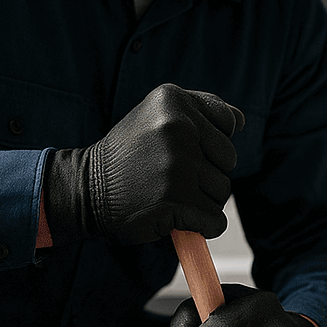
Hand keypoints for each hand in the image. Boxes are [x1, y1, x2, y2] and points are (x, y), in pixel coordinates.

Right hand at [41, 84, 243, 244]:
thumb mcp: (157, 117)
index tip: (178, 149)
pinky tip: (176, 218)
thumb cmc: (129, 156)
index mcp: (173, 99)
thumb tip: (240, 121)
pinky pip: (214, 220)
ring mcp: (176, 164)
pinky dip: (201, 227)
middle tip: (169, 176)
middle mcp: (177, 126)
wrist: (86, 189)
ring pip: (222, 191)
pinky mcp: (175, 199)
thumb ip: (199, 111)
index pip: (228, 124)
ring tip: (167, 194)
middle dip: (206, 173)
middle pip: (228, 160)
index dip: (208, 144)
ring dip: (201, 201)